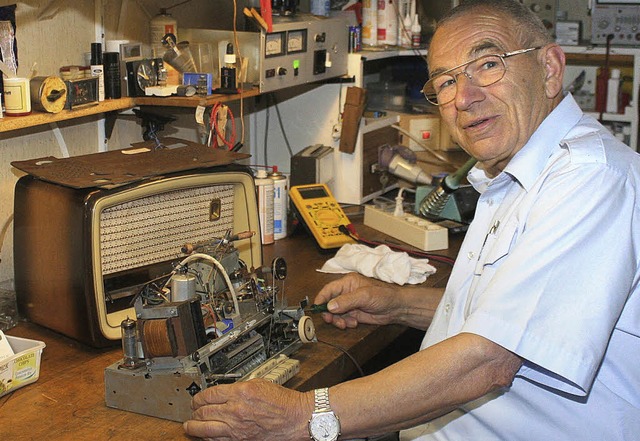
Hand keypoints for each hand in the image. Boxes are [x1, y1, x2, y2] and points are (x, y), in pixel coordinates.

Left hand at [184, 379, 312, 440]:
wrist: (295, 418)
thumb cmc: (282, 401)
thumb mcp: (259, 383)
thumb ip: (239, 387)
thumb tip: (224, 391)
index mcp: (240, 392)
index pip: (209, 394)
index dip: (199, 396)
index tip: (197, 397)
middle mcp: (235, 410)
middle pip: (204, 411)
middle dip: (195, 411)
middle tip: (192, 410)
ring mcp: (236, 428)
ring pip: (205, 429)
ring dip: (194, 427)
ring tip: (189, 426)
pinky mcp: (240, 440)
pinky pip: (217, 440)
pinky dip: (207, 438)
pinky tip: (204, 435)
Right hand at [314, 272, 399, 328]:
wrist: (397, 308)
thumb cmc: (384, 295)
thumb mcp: (364, 296)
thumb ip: (346, 301)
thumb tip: (330, 306)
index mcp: (347, 283)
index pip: (329, 289)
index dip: (321, 298)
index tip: (316, 307)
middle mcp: (346, 293)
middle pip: (330, 303)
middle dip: (329, 313)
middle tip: (331, 320)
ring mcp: (350, 304)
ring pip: (335, 313)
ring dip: (338, 320)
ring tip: (346, 323)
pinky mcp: (354, 314)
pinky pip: (343, 319)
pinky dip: (345, 323)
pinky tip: (354, 323)